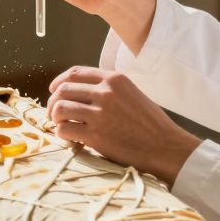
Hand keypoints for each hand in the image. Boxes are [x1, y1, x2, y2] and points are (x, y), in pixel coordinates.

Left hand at [46, 66, 200, 185]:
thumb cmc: (152, 124)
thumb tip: (82, 93)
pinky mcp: (96, 135)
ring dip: (55, 117)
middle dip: (53, 101)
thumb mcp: (133, 94)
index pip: (75, 73)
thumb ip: (110, 89)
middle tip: (54, 113)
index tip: (54, 90)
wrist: (166, 147)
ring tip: (60, 125)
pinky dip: (62, 133)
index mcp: (115, 80)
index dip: (59, 81)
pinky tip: (70, 137)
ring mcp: (100, 114)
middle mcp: (106, 93)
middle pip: (63, 89)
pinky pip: (65, 129)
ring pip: (60, 108)